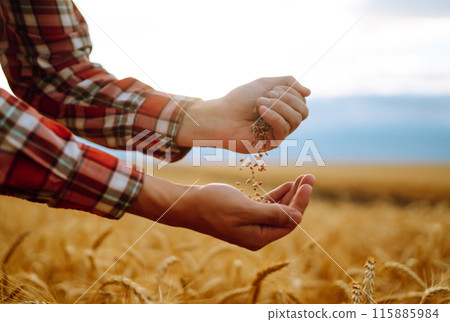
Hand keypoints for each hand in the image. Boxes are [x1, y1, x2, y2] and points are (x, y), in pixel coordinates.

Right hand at [129, 174, 314, 249]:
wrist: (188, 204)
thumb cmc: (213, 205)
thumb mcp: (244, 209)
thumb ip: (273, 214)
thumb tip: (299, 217)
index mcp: (259, 237)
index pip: (289, 221)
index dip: (301, 202)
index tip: (308, 183)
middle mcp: (258, 234)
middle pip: (287, 216)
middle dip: (300, 197)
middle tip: (310, 176)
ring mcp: (251, 225)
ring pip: (279, 210)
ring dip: (291, 194)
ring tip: (303, 178)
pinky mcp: (245, 215)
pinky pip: (267, 207)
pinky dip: (278, 196)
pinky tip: (287, 185)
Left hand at [176, 76, 310, 152]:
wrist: (221, 116)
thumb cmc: (238, 100)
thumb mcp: (264, 83)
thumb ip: (287, 83)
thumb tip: (309, 92)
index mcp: (282, 109)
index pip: (302, 102)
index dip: (291, 93)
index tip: (272, 89)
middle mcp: (282, 122)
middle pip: (303, 111)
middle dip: (287, 99)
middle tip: (266, 96)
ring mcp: (277, 134)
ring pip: (296, 119)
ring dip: (279, 106)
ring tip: (260, 103)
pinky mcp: (271, 144)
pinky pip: (284, 128)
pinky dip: (274, 116)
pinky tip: (261, 110)